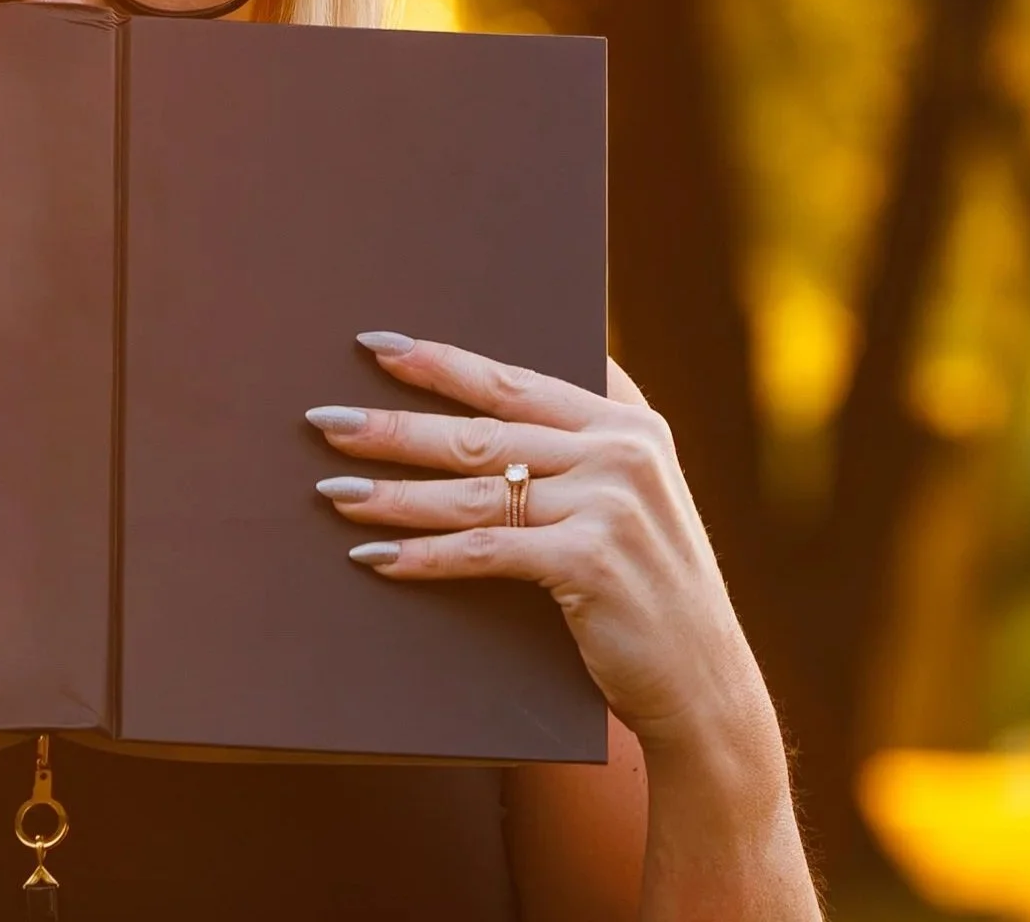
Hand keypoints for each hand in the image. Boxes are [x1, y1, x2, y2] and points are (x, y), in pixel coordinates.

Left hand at [309, 333, 766, 750]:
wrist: (705, 685)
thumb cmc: (647, 589)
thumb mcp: (632, 498)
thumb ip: (580, 446)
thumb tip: (482, 405)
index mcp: (628, 423)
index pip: (515, 380)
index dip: (441, 362)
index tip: (377, 345)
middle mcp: (622, 452)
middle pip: (481, 432)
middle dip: (394, 426)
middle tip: (324, 420)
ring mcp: (608, 504)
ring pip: (474, 489)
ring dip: (392, 491)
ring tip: (332, 489)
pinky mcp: (589, 561)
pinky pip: (483, 550)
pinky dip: (422, 555)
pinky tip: (372, 555)